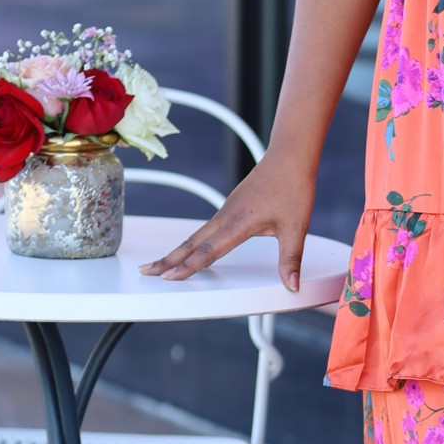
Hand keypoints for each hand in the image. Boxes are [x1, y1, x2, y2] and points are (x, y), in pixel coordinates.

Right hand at [139, 151, 315, 290]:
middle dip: (168, 259)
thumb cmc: (293, 188)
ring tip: (162, 263)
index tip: (168, 278)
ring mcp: (226, 210)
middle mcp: (226, 216)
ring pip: (196, 234)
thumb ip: (291, 259)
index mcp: (239, 223)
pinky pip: (206, 227)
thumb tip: (293, 286)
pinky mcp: (231, 206)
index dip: (188, 267)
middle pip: (191, 242)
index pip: (208, 251)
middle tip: (146, 271)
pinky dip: (192, 241)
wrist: (290, 156)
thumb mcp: (296, 228)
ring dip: (177, 250)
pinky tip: (190, 247)